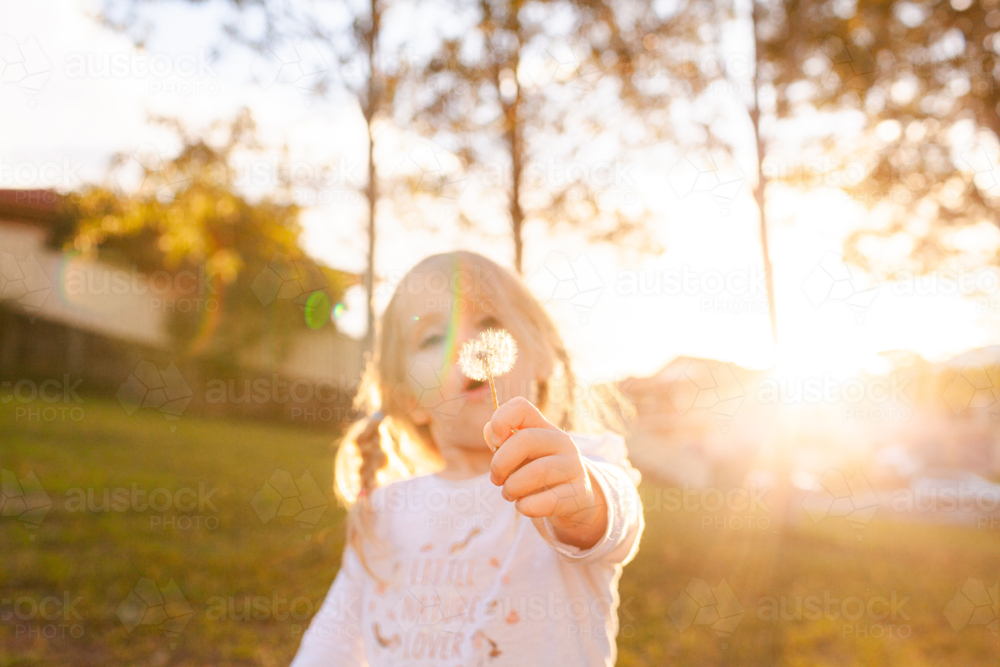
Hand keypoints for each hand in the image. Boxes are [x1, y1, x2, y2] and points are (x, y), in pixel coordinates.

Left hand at [484, 397, 607, 549]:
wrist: (574, 501)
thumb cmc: (539, 474)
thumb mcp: (521, 456)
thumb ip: (502, 442)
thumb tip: (488, 431)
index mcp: (543, 428)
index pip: (521, 407)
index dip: (501, 421)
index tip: (495, 442)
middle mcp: (561, 442)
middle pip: (525, 440)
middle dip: (500, 463)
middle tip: (496, 479)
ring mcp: (573, 467)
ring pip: (537, 472)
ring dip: (512, 488)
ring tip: (509, 494)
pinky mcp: (578, 494)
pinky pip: (548, 501)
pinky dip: (527, 506)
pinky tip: (523, 505)